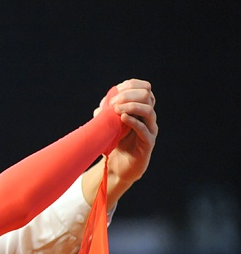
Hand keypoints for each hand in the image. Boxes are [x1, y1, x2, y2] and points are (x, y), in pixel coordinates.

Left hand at [84, 79, 157, 207]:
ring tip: (117, 109)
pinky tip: (123, 118)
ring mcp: (150, 130)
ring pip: (149, 111)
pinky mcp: (148, 143)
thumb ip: (106, 113)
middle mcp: (148, 118)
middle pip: (148, 97)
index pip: (144, 90)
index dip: (132, 86)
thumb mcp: (107, 125)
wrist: (117, 167)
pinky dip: (134, 122)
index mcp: (140, 110)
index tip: (117, 88)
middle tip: (114, 101)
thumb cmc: (113, 144)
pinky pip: (144, 130)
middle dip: (130, 95)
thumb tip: (103, 104)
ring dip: (132, 107)